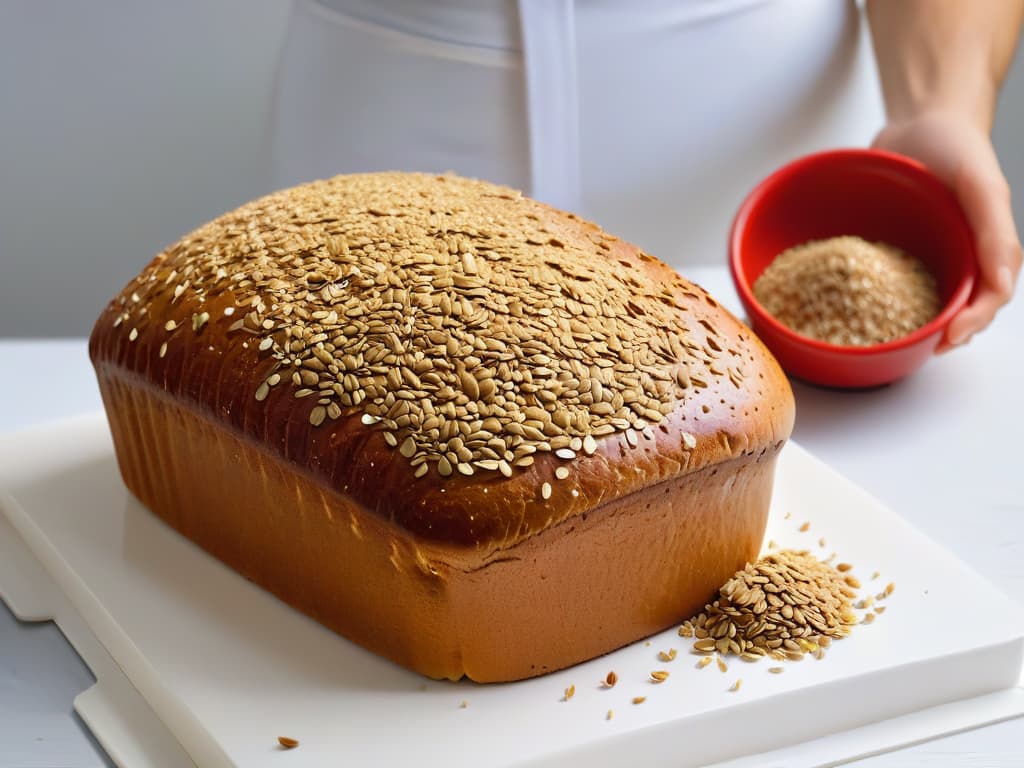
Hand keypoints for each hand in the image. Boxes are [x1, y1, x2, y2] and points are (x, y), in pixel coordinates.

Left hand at [872, 110, 1021, 349]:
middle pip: (952, 311)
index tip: (947, 340)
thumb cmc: (959, 146)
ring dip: (901, 322)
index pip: (986, 301)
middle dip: (934, 335)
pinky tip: (848, 307)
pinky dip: (869, 296)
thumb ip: (994, 233)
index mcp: (987, 251)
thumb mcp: (981, 184)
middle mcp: (956, 259)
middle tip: (910, 349)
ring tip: (880, 340)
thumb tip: (1002, 285)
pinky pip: (882, 281)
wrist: (920, 121)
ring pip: (916, 302)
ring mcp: (923, 257)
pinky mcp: (892, 251)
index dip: (970, 326)